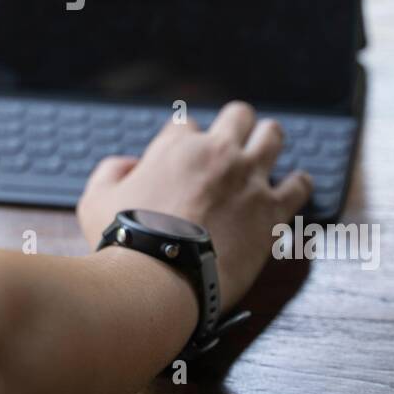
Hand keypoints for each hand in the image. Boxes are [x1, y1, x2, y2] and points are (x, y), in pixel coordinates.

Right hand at [76, 101, 311, 307]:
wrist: (160, 277)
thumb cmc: (124, 241)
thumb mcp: (94, 199)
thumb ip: (110, 172)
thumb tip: (129, 165)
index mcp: (176, 147)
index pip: (186, 125)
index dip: (184, 140)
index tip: (184, 156)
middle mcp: (217, 153)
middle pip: (238, 115)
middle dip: (235, 124)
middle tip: (232, 141)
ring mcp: (248, 179)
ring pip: (272, 136)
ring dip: (269, 140)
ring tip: (267, 149)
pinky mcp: (272, 210)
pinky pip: (299, 186)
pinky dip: (298, 184)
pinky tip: (296, 186)